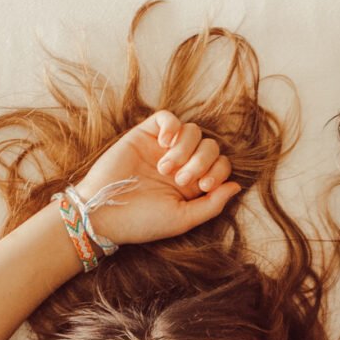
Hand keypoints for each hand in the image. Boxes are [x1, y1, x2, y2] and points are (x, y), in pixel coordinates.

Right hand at [69, 110, 239, 247]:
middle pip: (210, 146)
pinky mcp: (144, 135)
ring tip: (164, 168)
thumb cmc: (141, 222)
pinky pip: (168, 118)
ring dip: (184, 149)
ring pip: (192, 131)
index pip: (220, 165)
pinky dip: (172, 126)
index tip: (203, 186)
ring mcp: (162, 148)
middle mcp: (180, 164)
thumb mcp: (182, 219)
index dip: (218, 170)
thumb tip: (237, 186)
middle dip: (201, 161)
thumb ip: (211, 205)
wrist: (103, 213)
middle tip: (180, 180)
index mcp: (191, 185)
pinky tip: (163, 143)